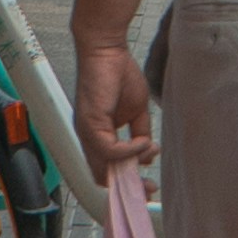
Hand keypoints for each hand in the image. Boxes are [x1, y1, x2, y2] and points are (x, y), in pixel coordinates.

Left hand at [73, 31, 152, 174]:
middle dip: (127, 186)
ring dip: (131, 167)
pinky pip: (110, 150)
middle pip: (101, 176)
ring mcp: (87, 133)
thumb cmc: (119, 74)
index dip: (125, 181)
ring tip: (150, 153)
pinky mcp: (90, 124)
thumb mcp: (136, 109)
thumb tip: (147, 152)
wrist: (106, 49)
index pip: (105, 169)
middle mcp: (88, 138)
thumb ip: (139, 131)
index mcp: (97, 135)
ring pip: (103, 168)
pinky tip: (143, 142)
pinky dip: (129, 151)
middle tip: (150, 188)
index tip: (148, 185)